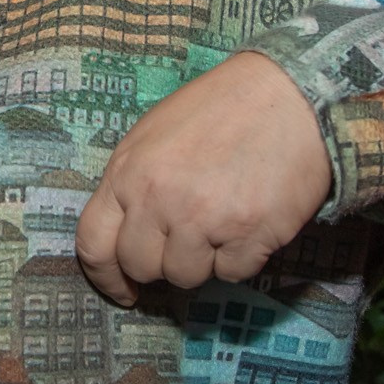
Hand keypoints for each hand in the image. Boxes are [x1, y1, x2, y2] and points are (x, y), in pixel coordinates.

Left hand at [75, 50, 332, 306]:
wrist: (290, 95)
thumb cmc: (222, 109)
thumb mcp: (156, 134)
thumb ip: (134, 183)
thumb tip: (127, 235)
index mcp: (129, 171)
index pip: (93, 244)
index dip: (105, 276)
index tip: (122, 289)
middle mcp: (160, 199)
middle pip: (141, 266)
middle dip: (161, 261)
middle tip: (187, 238)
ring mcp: (204, 220)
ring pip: (185, 276)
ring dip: (202, 259)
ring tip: (221, 220)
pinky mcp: (249, 235)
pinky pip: (232, 273)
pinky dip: (241, 256)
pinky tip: (250, 221)